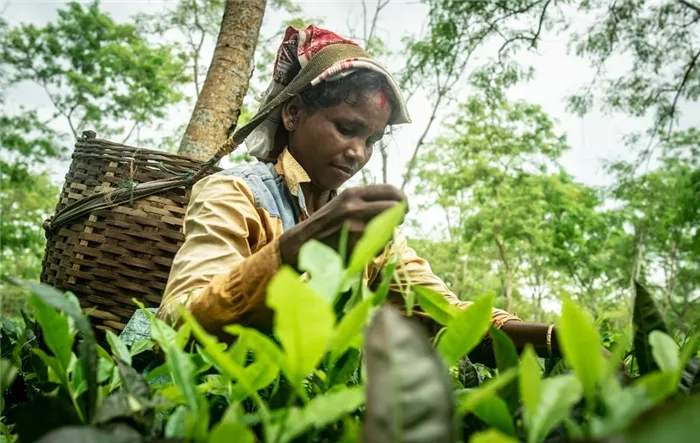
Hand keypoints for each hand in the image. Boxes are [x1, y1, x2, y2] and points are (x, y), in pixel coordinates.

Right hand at [279, 184, 405, 267]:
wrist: (302, 243)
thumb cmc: (327, 224)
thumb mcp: (344, 203)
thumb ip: (366, 201)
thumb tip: (396, 203)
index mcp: (354, 193)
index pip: (390, 190)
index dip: (402, 199)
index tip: (403, 208)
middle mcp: (355, 205)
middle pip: (396, 207)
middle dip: (400, 217)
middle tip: (397, 223)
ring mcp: (355, 225)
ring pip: (390, 228)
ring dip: (387, 234)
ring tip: (374, 237)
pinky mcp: (355, 244)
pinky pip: (379, 245)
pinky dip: (377, 248)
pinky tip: (364, 248)